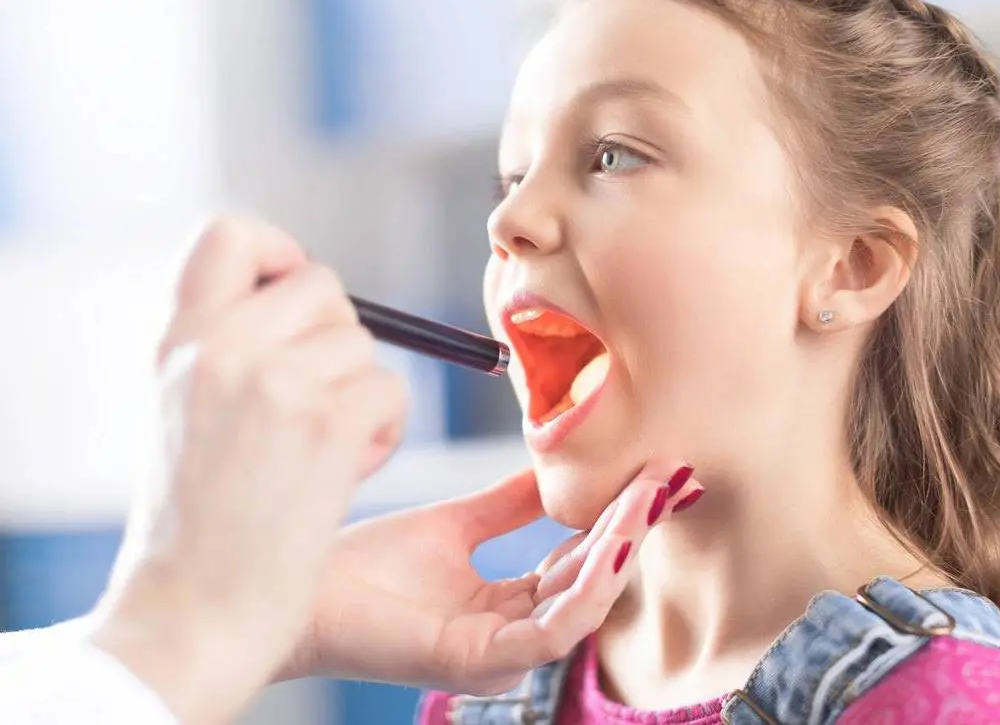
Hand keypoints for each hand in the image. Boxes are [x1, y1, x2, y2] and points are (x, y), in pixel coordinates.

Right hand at [90, 217, 409, 724]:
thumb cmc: (194, 517)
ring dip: (360, 395)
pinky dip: (381, 432)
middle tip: (315, 400)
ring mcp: (276, 381)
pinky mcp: (326, 424)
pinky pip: (390, 392)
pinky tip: (343, 471)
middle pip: (325, 284)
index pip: (230, 231)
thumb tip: (306, 293)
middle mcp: (223, 345)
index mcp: (179, 336)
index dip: (278, 251)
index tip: (291, 295)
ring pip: (366, 345)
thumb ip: (229, 341)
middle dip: (337, 338)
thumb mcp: (180, 403)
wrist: (192, 609)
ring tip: (320, 450)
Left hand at [280, 460, 702, 695]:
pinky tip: (608, 542)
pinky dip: (585, 590)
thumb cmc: (365, 566)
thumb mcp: (452, 525)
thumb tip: (552, 471)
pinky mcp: (472, 662)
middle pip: (589, 585)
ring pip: (580, 609)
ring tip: (644, 500)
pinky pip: (547, 634)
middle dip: (630, 530)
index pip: (577, 565)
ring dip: (618, 552)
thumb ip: (505, 506)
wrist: (301, 589)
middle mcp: (507, 637)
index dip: (616, 521)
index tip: (647, 474)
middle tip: (664, 479)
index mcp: (503, 608)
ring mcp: (493, 655)